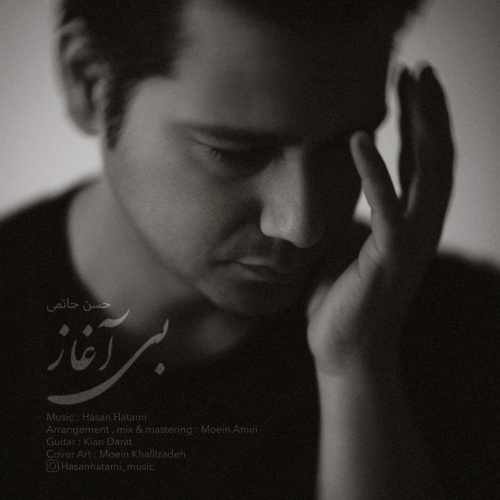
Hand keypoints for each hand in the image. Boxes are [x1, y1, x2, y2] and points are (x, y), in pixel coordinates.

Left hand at [307, 65, 453, 375]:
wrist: (346, 351)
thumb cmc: (343, 302)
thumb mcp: (345, 248)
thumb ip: (352, 217)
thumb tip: (337, 190)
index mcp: (408, 225)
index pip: (421, 164)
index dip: (420, 123)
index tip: (410, 86)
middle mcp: (419, 229)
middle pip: (435, 158)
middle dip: (430, 111)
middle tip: (420, 69)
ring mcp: (410, 244)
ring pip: (426, 175)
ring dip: (419, 127)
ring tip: (409, 84)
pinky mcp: (389, 259)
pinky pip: (387, 209)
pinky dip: (375, 173)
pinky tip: (360, 139)